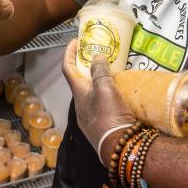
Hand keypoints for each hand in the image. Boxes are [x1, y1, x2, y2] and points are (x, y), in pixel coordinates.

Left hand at [62, 40, 136, 165]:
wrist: (120, 146)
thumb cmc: (109, 116)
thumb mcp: (104, 89)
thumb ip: (99, 71)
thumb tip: (96, 57)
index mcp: (78, 93)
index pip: (67, 69)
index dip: (69, 53)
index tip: (75, 41)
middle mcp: (82, 105)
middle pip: (80, 81)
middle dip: (87, 67)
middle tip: (98, 55)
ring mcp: (92, 116)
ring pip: (92, 93)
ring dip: (99, 81)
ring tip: (113, 72)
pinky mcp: (103, 124)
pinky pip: (103, 103)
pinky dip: (108, 93)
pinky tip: (120, 93)